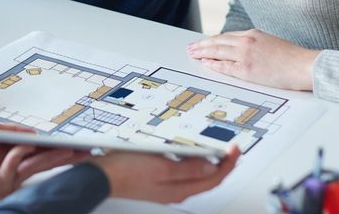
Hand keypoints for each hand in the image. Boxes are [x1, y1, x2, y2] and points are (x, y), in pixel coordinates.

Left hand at [0, 121, 79, 196]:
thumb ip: (15, 132)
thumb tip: (35, 134)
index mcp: (15, 151)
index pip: (41, 150)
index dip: (57, 146)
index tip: (74, 143)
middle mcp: (15, 165)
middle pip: (44, 160)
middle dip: (64, 154)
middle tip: (82, 150)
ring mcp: (9, 176)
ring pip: (36, 166)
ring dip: (53, 157)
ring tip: (69, 151)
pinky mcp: (0, 184)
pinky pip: (16, 166)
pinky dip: (18, 154)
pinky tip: (19, 147)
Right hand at [94, 144, 239, 202]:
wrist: (102, 177)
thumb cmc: (127, 172)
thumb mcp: (161, 166)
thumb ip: (187, 168)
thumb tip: (210, 165)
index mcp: (179, 189)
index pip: (213, 178)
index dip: (228, 164)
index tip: (236, 149)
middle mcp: (175, 190)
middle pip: (206, 178)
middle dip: (222, 164)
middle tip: (232, 149)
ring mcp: (165, 185)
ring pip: (195, 175)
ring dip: (207, 161)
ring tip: (216, 149)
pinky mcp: (156, 178)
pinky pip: (182, 171)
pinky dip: (191, 161)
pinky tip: (188, 152)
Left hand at [187, 30, 319, 90]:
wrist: (304, 65)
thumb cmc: (292, 58)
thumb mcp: (271, 43)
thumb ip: (256, 44)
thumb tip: (243, 50)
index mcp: (253, 34)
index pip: (227, 36)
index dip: (213, 40)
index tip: (204, 42)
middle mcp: (247, 41)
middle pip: (218, 41)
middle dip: (203, 44)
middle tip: (191, 47)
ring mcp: (246, 55)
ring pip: (218, 51)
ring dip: (203, 52)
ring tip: (193, 54)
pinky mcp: (247, 69)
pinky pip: (225, 66)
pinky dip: (213, 64)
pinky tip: (206, 63)